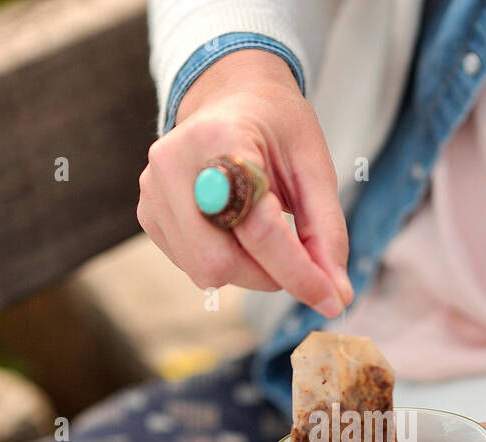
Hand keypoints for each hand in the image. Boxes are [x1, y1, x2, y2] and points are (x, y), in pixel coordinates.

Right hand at [137, 50, 352, 315]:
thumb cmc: (275, 128)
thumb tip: (337, 294)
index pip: (258, 228)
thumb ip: (327, 231)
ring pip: (205, 271)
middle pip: (221, 261)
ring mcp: (153, 191)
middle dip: (269, 276)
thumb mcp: (313, 166)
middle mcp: (174, 164)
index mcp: (221, 140)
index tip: (331, 298)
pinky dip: (227, 263)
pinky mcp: (148, 214)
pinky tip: (238, 231)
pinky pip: (191, 265)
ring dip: (250, 272)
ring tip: (267, 235)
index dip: (298, 271)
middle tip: (298, 261)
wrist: (230, 98)